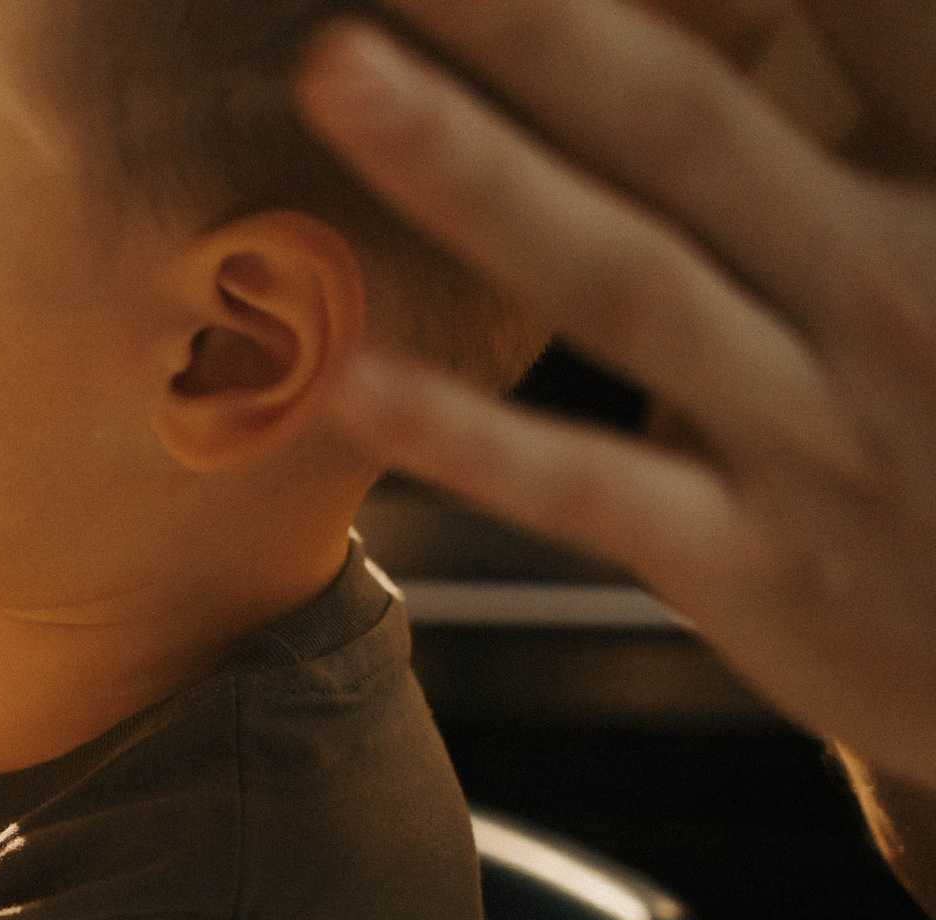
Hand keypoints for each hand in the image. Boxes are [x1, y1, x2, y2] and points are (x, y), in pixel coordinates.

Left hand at [294, 0, 935, 788]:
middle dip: (544, 20)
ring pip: (622, 278)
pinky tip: (350, 376)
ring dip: (469, 171)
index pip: (861, 14)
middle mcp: (889, 288)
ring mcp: (819, 431)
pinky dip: (471, 436)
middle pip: (688, 119)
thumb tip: (712, 23)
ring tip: (337, 70)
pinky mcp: (755, 565)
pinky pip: (588, 489)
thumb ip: (867, 127)